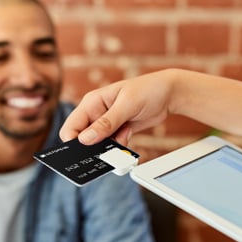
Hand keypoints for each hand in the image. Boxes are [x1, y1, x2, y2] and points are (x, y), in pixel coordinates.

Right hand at [60, 70, 176, 144]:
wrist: (169, 94)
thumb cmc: (147, 90)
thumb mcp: (126, 105)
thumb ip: (106, 123)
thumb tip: (85, 139)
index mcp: (91, 103)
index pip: (71, 127)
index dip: (74, 142)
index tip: (85, 152)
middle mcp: (96, 113)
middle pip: (83, 139)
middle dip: (93, 147)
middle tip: (107, 148)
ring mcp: (106, 123)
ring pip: (97, 145)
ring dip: (109, 146)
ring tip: (124, 134)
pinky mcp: (117, 131)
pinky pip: (111, 145)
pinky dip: (119, 145)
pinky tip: (128, 132)